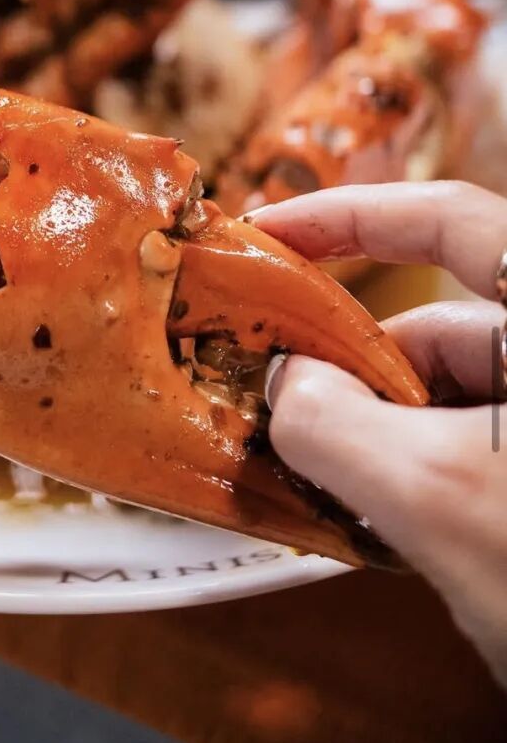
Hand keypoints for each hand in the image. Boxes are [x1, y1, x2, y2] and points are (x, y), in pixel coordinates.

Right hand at [251, 181, 506, 687]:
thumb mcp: (436, 497)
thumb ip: (334, 425)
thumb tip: (285, 386)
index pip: (447, 219)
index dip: (348, 216)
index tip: (267, 233)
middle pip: (440, 328)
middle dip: (355, 367)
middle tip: (284, 409)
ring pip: (454, 401)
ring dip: (384, 436)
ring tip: (338, 490)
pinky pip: (475, 453)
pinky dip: (423, 477)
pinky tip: (393, 526)